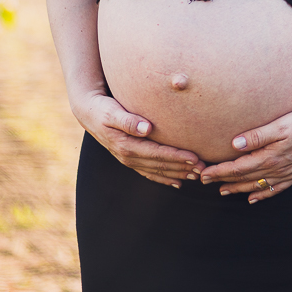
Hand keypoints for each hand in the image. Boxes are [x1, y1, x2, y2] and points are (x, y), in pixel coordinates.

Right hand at [72, 92, 204, 187]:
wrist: (89, 112)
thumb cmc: (103, 109)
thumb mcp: (112, 111)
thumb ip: (128, 120)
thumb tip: (146, 128)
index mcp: (126, 146)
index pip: (157, 154)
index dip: (177, 157)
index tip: (195, 158)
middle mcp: (128, 157)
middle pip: (160, 165)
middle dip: (182, 168)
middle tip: (203, 169)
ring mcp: (129, 161)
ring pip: (157, 171)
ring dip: (177, 174)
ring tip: (196, 176)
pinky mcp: (130, 159)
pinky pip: (150, 173)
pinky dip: (164, 178)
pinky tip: (178, 182)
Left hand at [198, 103, 291, 203]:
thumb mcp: (280, 125)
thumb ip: (257, 136)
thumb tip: (234, 144)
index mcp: (270, 157)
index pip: (238, 168)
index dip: (220, 171)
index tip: (204, 174)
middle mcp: (277, 169)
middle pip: (245, 178)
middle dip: (224, 180)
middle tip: (205, 182)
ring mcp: (287, 173)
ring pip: (258, 185)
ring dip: (239, 189)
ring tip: (224, 191)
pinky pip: (275, 189)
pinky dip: (262, 195)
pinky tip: (253, 198)